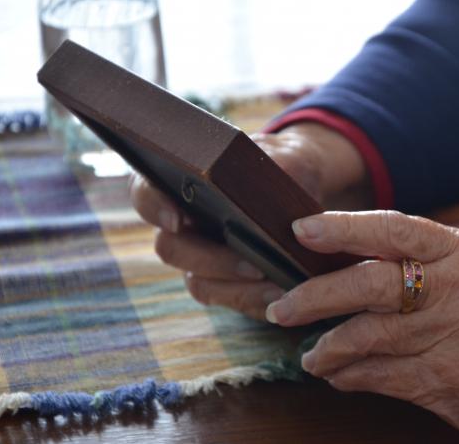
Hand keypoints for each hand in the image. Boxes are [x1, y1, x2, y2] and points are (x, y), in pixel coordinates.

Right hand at [128, 123, 369, 320]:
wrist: (311, 187)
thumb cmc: (289, 165)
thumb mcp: (290, 158)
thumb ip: (280, 165)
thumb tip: (272, 189)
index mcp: (182, 184)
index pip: (147, 193)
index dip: (154, 206)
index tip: (176, 219)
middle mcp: (183, 226)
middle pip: (171, 249)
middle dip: (210, 259)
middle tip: (252, 263)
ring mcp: (202, 261)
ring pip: (200, 284)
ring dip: (236, 287)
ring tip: (275, 282)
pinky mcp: (229, 286)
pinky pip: (232, 301)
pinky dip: (256, 300)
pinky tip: (282, 293)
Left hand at [265, 211, 458, 442]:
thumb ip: (412, 261)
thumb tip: (335, 258)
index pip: (395, 230)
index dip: (344, 228)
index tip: (301, 229)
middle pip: (370, 285)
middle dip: (316, 296)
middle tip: (283, 307)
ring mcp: (454, 336)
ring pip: (368, 336)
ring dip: (328, 347)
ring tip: (311, 353)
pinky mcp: (446, 379)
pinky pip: (380, 375)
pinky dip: (350, 375)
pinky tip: (339, 375)